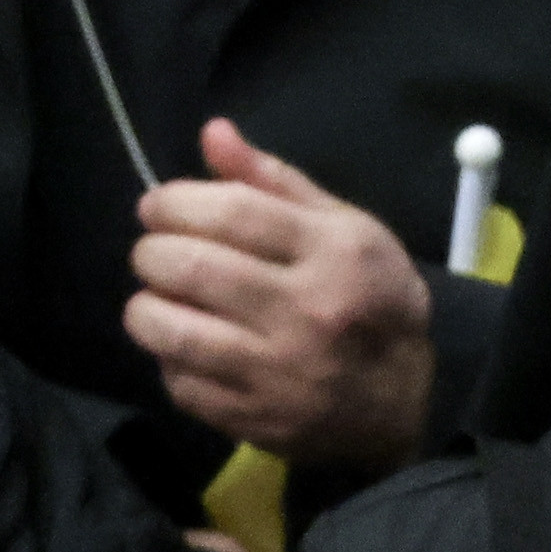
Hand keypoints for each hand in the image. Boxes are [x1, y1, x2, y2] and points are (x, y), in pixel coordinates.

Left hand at [127, 118, 435, 474]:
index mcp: (333, 252)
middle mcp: (305, 310)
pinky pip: (179, 382)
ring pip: (171, 330)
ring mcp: (277, 371)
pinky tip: (186, 346)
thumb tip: (212, 133)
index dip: (176, 201)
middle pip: (190, 265)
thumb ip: (274, 180)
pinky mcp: (253, 419)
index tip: (157, 207)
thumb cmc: (372, 299)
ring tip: (158, 298)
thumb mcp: (345, 227)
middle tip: (155, 252)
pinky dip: (168, 359)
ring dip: (146, 307)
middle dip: (151, 251)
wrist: (405, 400)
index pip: (232, 210)